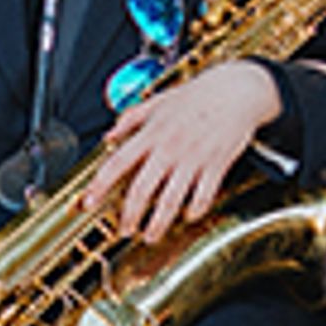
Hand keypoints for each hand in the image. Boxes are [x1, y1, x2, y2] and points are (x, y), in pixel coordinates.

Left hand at [90, 61, 281, 241]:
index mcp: (152, 133)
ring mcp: (193, 158)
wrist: (237, 90)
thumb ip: (131, 118)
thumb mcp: (159, 101)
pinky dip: (194, 210)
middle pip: (142, 189)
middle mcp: (170, 148)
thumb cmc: (199, 94)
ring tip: (151, 235)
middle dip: (129, 216)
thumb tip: (110, 135)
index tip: (88, 201)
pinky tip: (188, 216)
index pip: (117, 163)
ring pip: (171, 200)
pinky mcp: (216, 165)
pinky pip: (203, 196)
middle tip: (125, 229)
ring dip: (158, 223)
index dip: (99, 185)